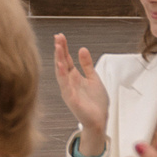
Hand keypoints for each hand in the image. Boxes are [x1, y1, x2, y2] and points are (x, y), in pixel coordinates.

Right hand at [50, 34, 109, 153]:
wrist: (99, 120)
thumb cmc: (95, 102)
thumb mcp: (93, 78)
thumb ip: (87, 65)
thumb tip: (82, 49)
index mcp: (74, 77)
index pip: (67, 59)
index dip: (63, 48)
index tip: (60, 36)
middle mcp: (69, 83)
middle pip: (62, 63)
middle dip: (60, 50)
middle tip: (57, 37)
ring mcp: (68, 91)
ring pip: (61, 73)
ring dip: (59, 60)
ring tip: (57, 47)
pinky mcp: (72, 100)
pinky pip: (65, 86)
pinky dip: (62, 76)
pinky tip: (61, 66)